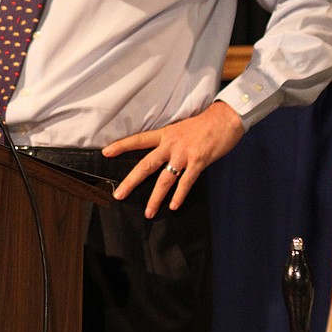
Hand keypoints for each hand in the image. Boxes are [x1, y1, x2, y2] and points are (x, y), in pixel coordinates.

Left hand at [102, 101, 244, 218]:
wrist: (225, 119)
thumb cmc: (204, 124)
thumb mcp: (181, 128)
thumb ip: (170, 142)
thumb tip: (163, 155)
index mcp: (165, 134)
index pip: (138, 140)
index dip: (121, 146)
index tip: (105, 153)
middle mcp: (171, 144)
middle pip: (146, 165)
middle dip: (131, 181)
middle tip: (118, 194)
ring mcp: (184, 154)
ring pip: (165, 179)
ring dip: (156, 197)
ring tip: (148, 212)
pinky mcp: (198, 162)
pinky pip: (186, 182)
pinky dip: (179, 195)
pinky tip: (173, 206)